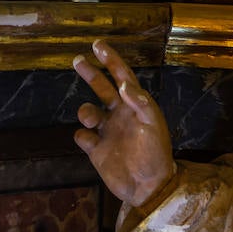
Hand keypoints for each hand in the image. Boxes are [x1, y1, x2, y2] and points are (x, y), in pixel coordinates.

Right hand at [72, 39, 176, 206]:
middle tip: (77, 60)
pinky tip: (91, 141)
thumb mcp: (153, 125)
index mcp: (135, 106)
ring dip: (86, 111)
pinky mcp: (96, 150)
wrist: (148, 186)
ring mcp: (107, 132)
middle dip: (90, 73)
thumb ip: (140, 103)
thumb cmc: (156, 153)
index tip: (98, 45)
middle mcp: (119, 115)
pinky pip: (82, 137)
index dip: (111, 60)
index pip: (122, 77)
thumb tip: (123, 84)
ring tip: (92, 120)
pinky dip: (82, 136)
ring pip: (88, 112)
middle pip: (101, 88)